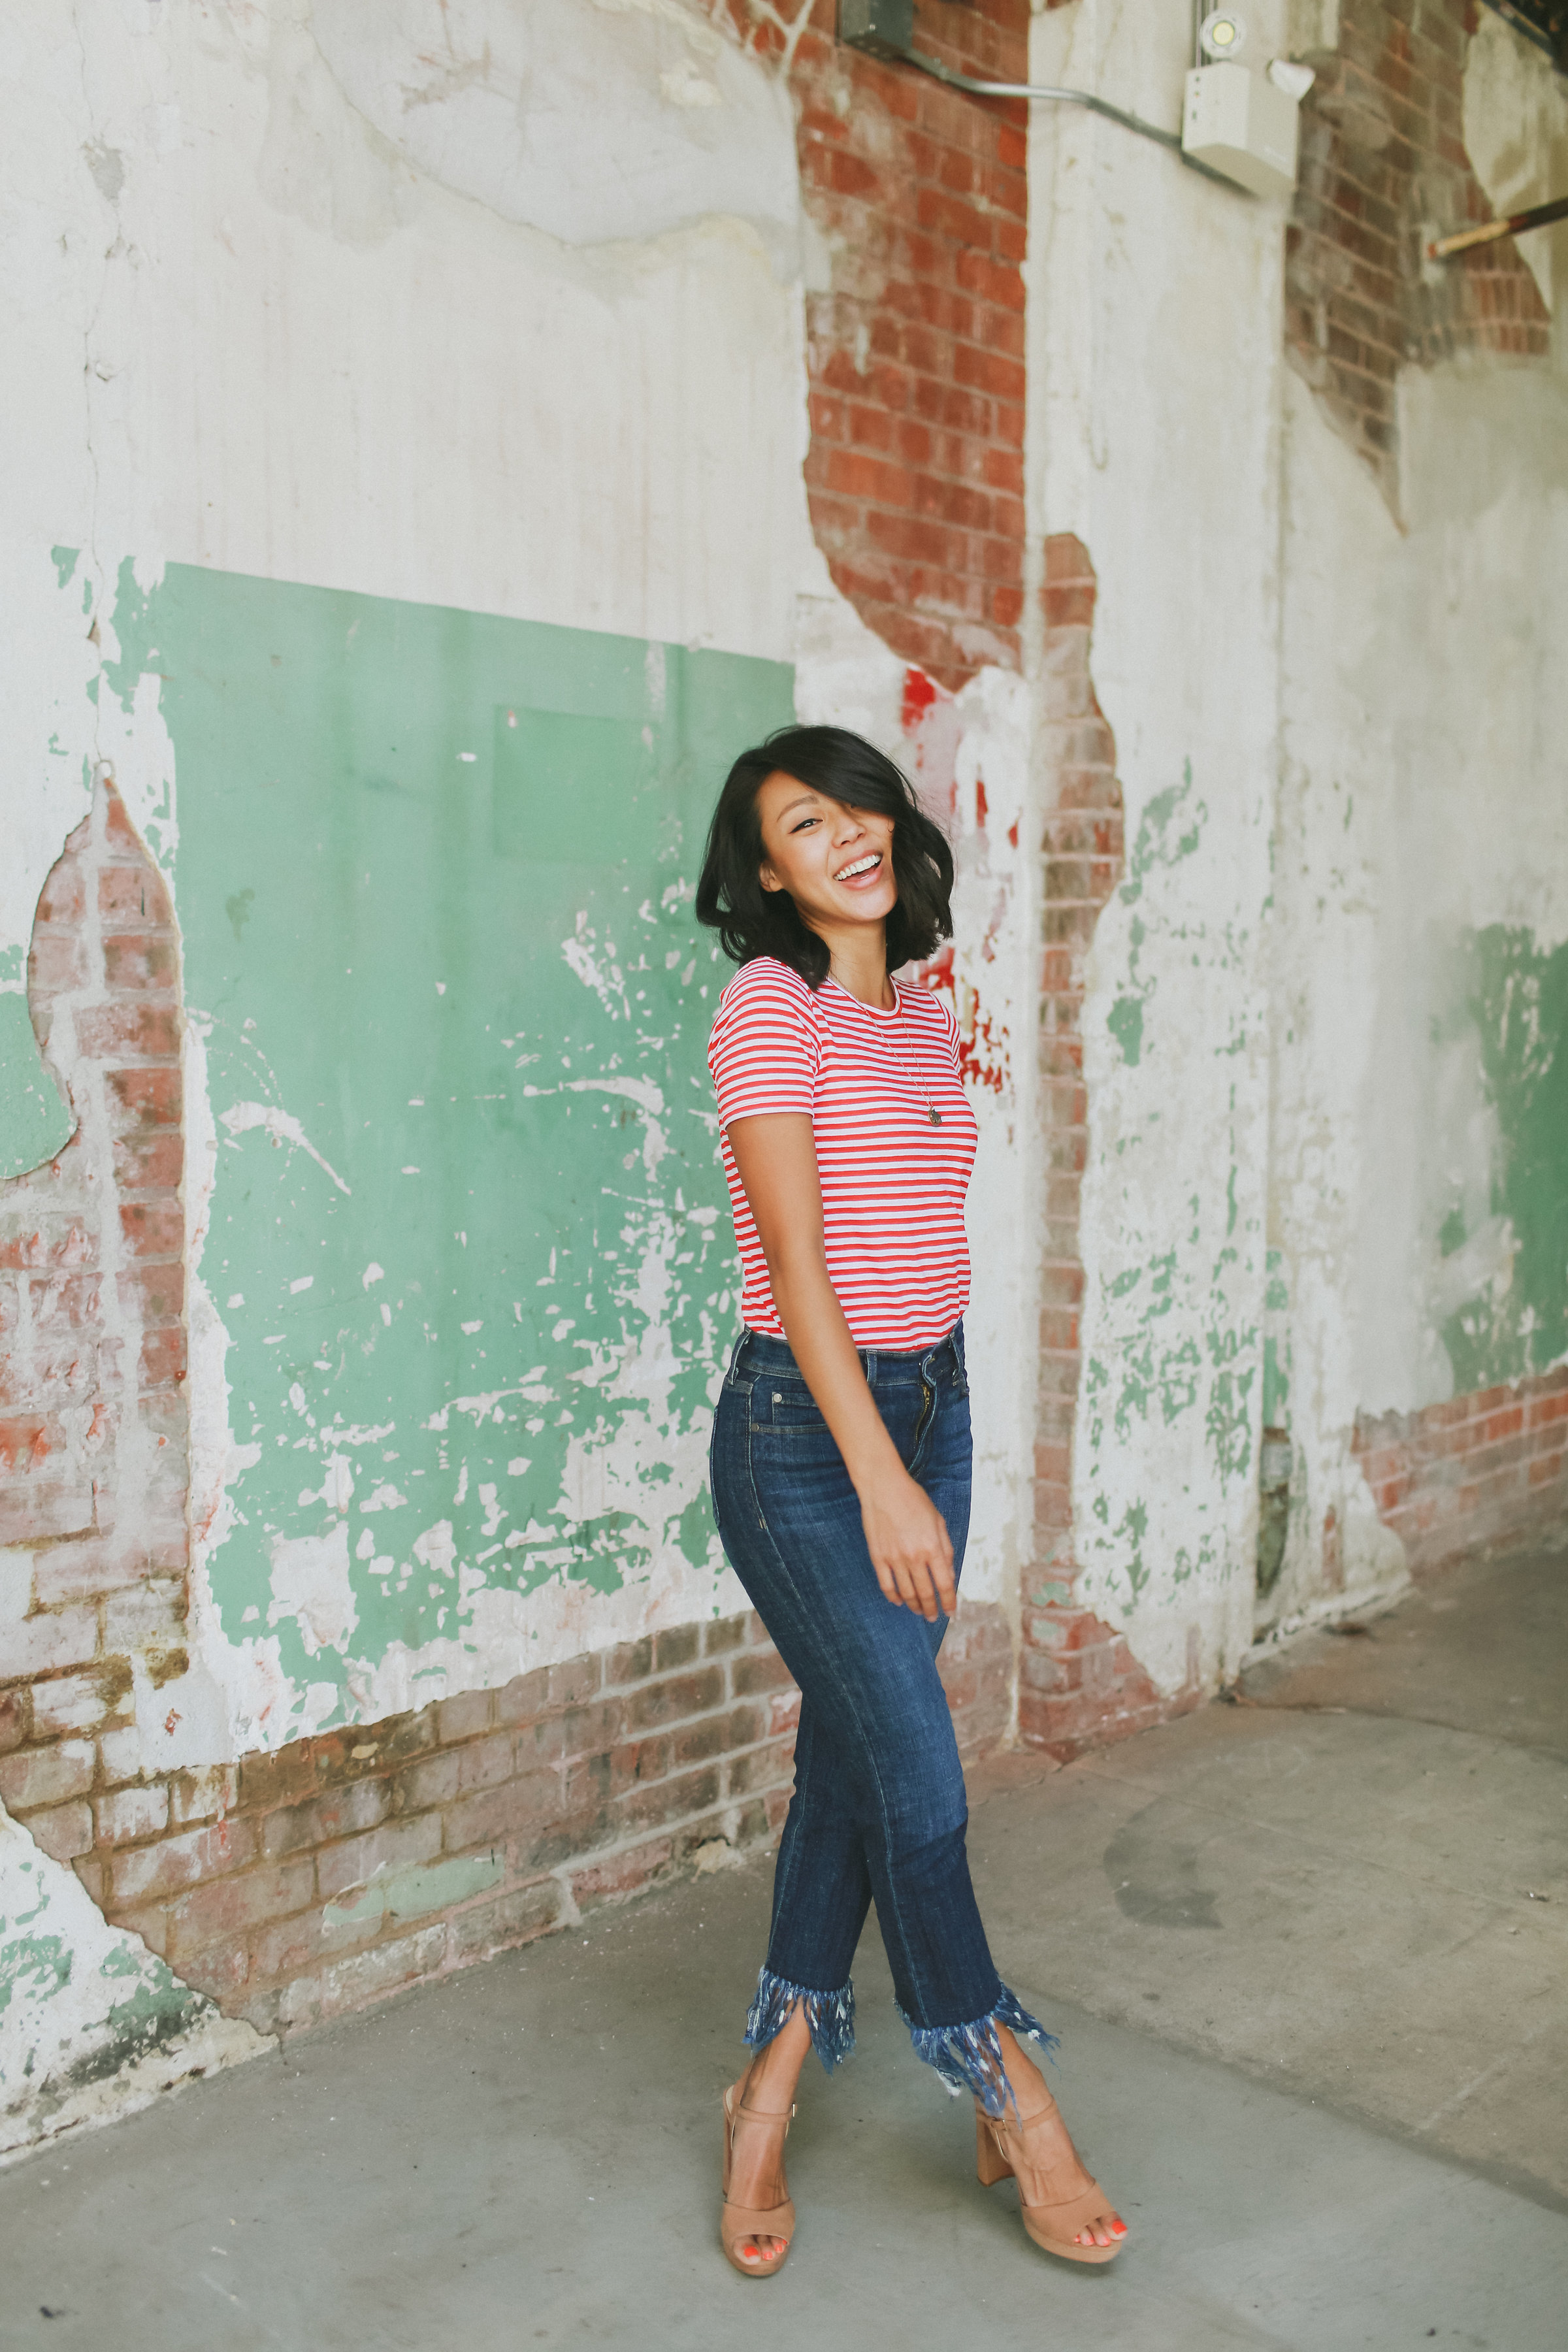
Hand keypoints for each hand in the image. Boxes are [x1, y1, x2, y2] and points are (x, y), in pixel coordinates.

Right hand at [859, 1470, 955, 1621]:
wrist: (884, 1487)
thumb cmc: (914, 1500)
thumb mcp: (938, 1521)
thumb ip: (945, 1549)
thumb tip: (949, 1574)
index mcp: (933, 1547)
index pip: (945, 1584)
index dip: (949, 1601)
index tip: (950, 1612)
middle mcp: (914, 1557)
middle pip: (925, 1593)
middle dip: (931, 1609)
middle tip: (933, 1616)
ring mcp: (894, 1559)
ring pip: (906, 1593)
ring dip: (914, 1606)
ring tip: (919, 1611)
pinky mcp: (878, 1557)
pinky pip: (886, 1585)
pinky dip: (893, 1596)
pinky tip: (899, 1601)